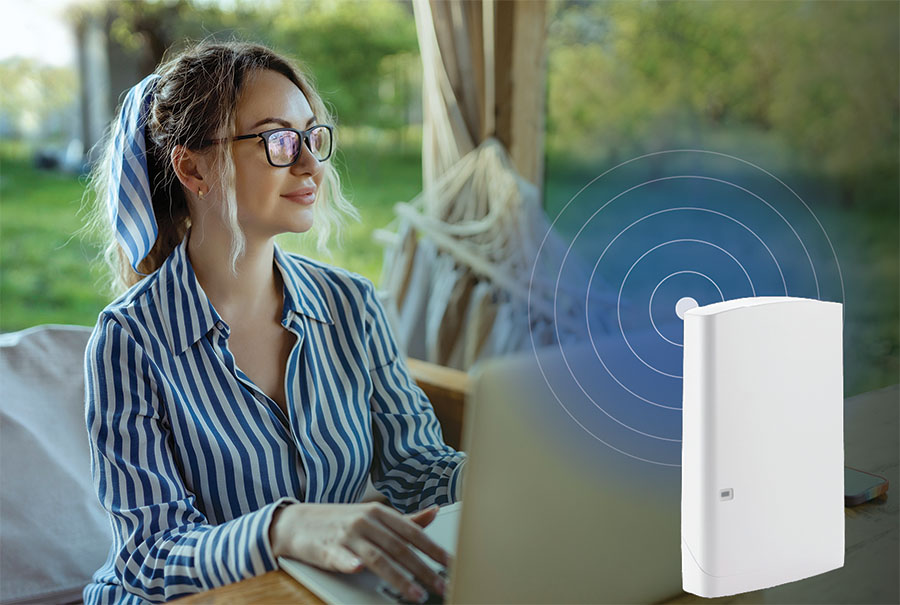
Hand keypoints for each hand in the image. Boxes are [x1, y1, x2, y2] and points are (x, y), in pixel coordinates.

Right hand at [270, 502, 448, 602]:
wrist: (298, 521)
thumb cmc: (340, 520)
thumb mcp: (372, 515)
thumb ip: (404, 520)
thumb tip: (433, 513)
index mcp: (379, 513)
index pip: (412, 532)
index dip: (433, 548)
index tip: (450, 563)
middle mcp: (365, 521)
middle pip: (399, 547)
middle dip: (423, 569)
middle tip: (440, 586)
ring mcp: (347, 535)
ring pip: (377, 557)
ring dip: (399, 577)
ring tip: (416, 594)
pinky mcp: (327, 548)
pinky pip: (340, 557)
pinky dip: (349, 563)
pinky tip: (358, 570)